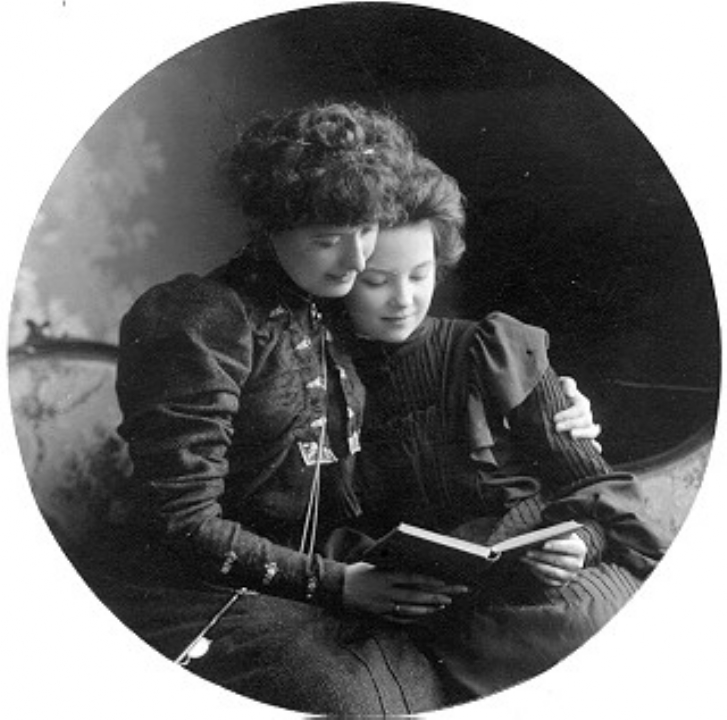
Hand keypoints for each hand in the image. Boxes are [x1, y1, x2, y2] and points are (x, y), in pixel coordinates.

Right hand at [342, 562, 468, 622]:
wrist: (339, 587)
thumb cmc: (359, 572)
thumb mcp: (375, 565)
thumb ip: (393, 568)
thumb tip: (414, 568)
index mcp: (386, 576)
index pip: (412, 578)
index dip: (429, 580)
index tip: (443, 581)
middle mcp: (386, 592)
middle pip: (416, 595)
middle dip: (436, 596)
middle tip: (453, 595)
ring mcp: (384, 605)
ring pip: (411, 608)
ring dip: (428, 607)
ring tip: (443, 605)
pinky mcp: (380, 614)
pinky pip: (401, 617)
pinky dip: (415, 615)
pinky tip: (425, 613)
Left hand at [520, 532, 586, 585]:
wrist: (564, 552)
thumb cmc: (559, 539)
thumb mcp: (559, 533)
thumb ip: (553, 532)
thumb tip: (539, 535)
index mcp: (579, 548)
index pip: (570, 547)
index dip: (557, 545)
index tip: (544, 544)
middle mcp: (578, 563)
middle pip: (561, 561)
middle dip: (543, 556)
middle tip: (528, 552)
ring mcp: (571, 575)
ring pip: (554, 572)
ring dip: (538, 565)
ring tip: (525, 558)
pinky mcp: (562, 583)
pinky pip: (550, 581)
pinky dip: (538, 574)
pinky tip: (529, 566)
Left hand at [554, 376, 601, 451]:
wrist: (547, 405)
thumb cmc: (554, 393)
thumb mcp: (559, 384)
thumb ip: (567, 384)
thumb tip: (571, 393)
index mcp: (581, 403)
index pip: (581, 409)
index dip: (569, 414)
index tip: (555, 418)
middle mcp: (586, 415)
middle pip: (586, 421)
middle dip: (572, 424)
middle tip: (557, 428)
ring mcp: (585, 426)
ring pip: (593, 431)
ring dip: (583, 434)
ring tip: (571, 435)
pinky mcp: (582, 436)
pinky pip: (593, 442)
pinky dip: (595, 446)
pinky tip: (595, 449)